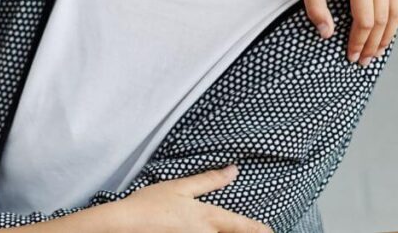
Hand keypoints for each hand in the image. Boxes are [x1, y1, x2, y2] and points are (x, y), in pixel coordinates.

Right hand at [115, 166, 270, 232]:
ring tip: (231, 230)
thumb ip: (209, 180)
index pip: (243, 226)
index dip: (260, 230)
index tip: (271, 231)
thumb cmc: (150, 204)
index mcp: (208, 218)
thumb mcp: (180, 187)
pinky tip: (205, 232)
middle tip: (260, 231)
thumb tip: (234, 170)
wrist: (126, 226)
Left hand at [300, 0, 397, 65]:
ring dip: (389, 35)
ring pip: (397, 10)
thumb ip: (315, 8)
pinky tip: (393, 28)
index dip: (359, 42)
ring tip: (377, 50)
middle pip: (384, 18)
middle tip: (364, 60)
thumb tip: (327, 35)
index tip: (351, 56)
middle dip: (374, 43)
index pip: (365, 19)